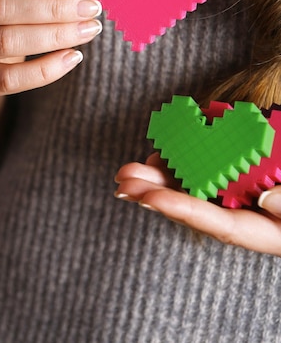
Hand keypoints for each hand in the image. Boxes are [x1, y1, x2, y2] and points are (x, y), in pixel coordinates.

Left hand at [115, 154, 280, 255]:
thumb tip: (264, 200)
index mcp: (257, 230)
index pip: (215, 222)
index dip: (181, 209)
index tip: (149, 199)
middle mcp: (239, 215)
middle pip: (192, 207)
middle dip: (154, 195)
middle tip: (122, 181)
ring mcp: (233, 197)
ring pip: (190, 189)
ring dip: (158, 180)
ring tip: (129, 170)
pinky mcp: (232, 178)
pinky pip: (202, 173)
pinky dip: (179, 164)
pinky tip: (158, 156)